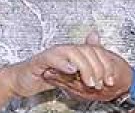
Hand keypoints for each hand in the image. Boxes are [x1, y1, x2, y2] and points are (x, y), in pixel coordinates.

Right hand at [9, 32, 131, 101]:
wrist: (23, 80)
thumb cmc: (46, 75)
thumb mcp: (70, 74)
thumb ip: (85, 65)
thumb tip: (101, 58)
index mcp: (73, 52)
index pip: (94, 51)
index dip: (105, 65)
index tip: (111, 80)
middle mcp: (63, 50)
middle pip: (86, 50)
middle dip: (97, 68)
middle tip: (100, 84)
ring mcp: (52, 54)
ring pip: (72, 52)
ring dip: (84, 67)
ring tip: (89, 82)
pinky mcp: (40, 61)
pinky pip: (52, 58)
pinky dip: (63, 63)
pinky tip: (71, 70)